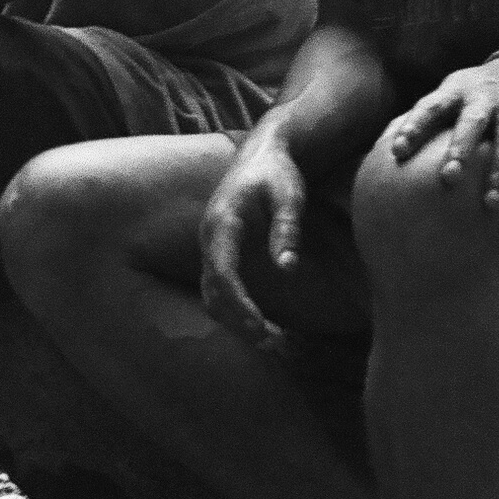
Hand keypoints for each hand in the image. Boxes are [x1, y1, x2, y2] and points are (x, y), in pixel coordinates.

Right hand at [197, 134, 308, 351]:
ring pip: (211, 295)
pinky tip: (263, 325)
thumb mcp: (289, 195)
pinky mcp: (218, 252)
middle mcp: (209, 237)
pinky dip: (235, 311)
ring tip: (272, 343)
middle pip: (212, 291)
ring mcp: (210, 246)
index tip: (263, 328)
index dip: (240, 304)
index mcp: (222, 223)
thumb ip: (287, 228)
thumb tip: (287, 269)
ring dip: (236, 321)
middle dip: (239, 321)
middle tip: (273, 345)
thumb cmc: (278, 173)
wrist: (263, 153)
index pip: (223, 273)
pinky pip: (218, 289)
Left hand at [387, 56, 498, 216]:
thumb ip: (425, 115)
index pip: (431, 106)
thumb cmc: (480, 92)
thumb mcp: (453, 91)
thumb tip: (385, 144)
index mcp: (457, 90)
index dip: (414, 126)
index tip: (397, 151)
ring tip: (490, 203)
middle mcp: (486, 97)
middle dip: (460, 150)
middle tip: (448, 178)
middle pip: (472, 122)